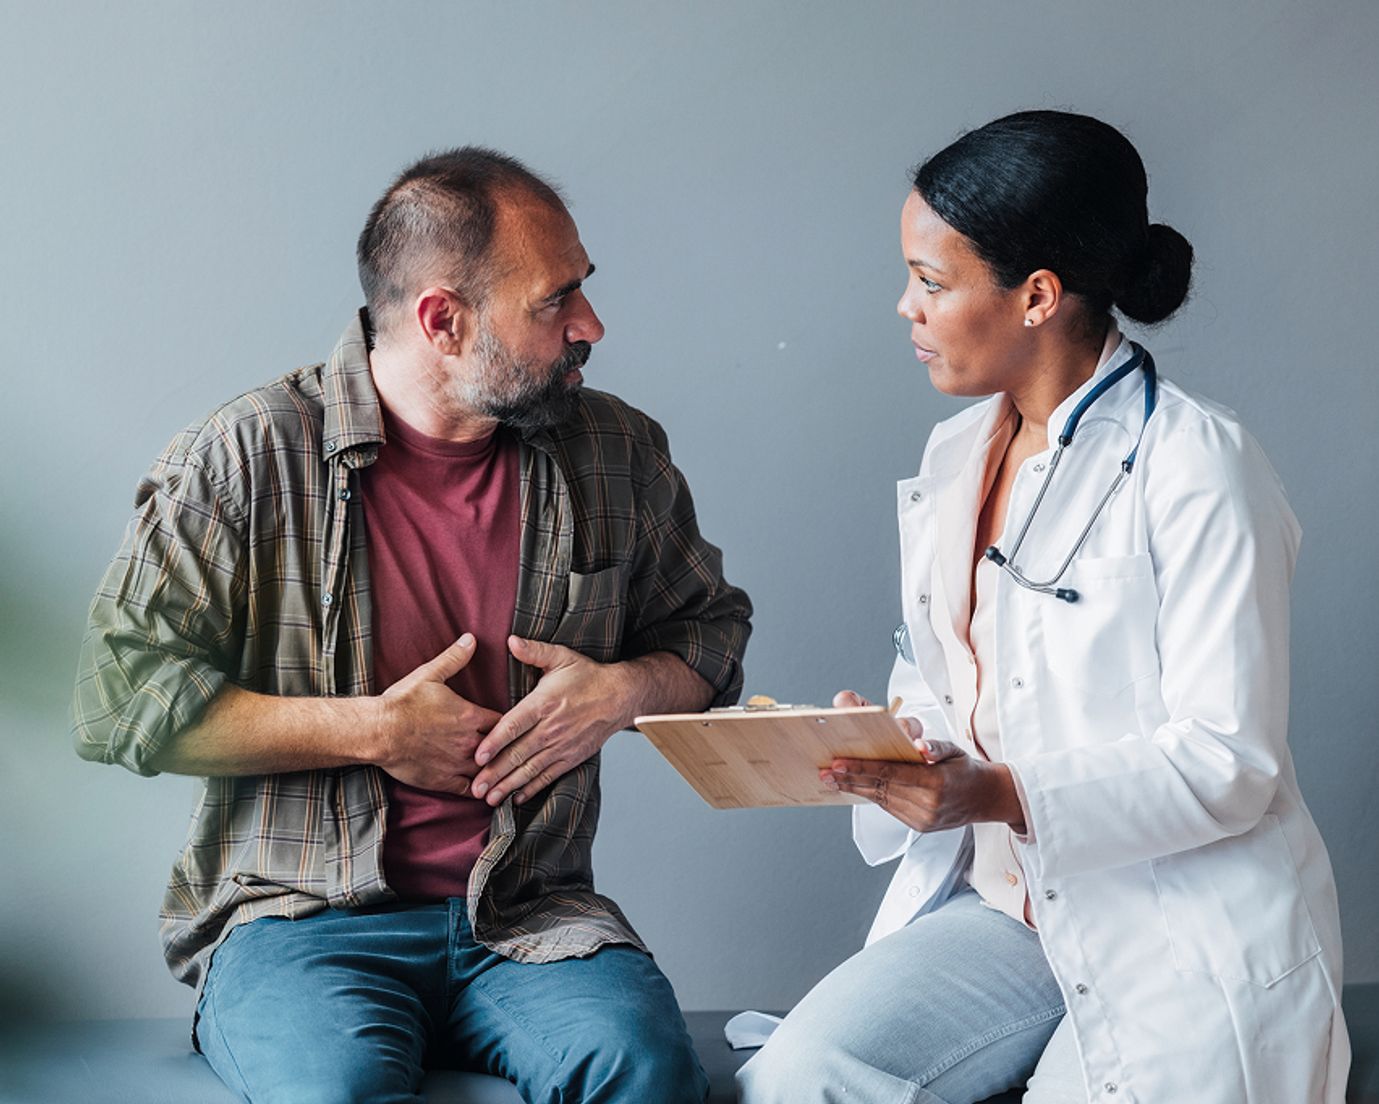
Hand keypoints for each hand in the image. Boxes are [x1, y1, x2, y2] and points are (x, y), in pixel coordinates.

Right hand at [375, 634, 503, 794]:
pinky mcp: (443, 781)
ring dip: (495, 769)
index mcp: (469, 716)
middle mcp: (468, 741)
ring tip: (505, 771)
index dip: (509, 722)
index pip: (503, 721)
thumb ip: (454, 658)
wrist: (378, 731)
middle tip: (516, 748)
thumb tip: (472, 639)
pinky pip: (468, 790)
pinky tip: (484, 791)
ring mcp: (457, 763)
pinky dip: (478, 790)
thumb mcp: (430, 674)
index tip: (513, 723)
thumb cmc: (402, 702)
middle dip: (506, 747)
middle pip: (499, 747)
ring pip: (487, 770)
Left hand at [470, 636, 636, 806]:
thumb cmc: (588, 675)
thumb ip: (534, 651)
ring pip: (530, 769)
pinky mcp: (571, 757)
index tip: (477, 756)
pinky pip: (548, 776)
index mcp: (543, 703)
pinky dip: (532, 788)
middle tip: (475, 788)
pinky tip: (516, 797)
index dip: (494, 742)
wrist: (620, 696)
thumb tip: (511, 640)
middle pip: (518, 754)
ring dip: (508, 786)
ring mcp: (562, 745)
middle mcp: (551, 728)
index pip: (513, 726)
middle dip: (495, 774)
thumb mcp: (562, 657)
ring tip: (489, 799)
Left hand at [822, 689, 1024, 832]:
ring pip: (881, 800)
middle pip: (880, 788)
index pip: (890, 774)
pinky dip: (871, 796)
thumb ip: (936, 747)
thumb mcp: (954, 751)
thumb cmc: (966, 769)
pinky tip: (855, 787)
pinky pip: (889, 808)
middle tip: (825, 771)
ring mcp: (922, 819)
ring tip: (832, 779)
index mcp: (936, 783)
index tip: (838, 764)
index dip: (862, 768)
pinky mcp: (918, 826)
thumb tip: (920, 746)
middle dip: (850, 779)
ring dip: (855, 789)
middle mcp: (927, 805)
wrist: (986, 799)